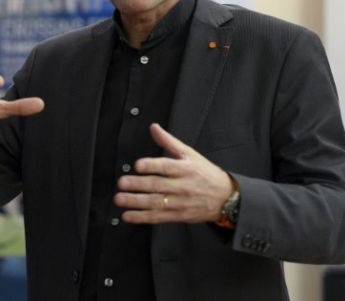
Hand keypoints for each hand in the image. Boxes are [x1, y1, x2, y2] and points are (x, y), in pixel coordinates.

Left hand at [114, 123, 232, 223]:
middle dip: (138, 184)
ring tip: (119, 199)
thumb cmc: (205, 173)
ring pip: (155, 202)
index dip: (152, 165)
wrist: (225, 198)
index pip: (167, 166)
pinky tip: (127, 215)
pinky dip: (142, 217)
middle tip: (121, 182)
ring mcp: (180, 202)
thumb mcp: (190, 154)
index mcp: (186, 169)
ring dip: (135, 202)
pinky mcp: (178, 215)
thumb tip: (154, 127)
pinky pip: (157, 217)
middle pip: (158, 185)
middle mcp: (182, 186)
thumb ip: (169, 141)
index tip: (138, 165)